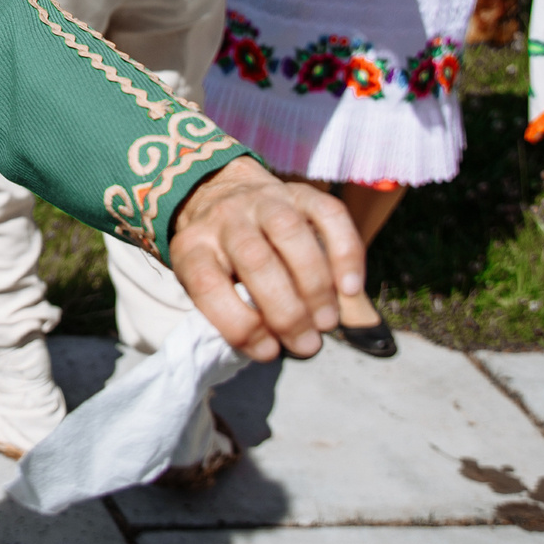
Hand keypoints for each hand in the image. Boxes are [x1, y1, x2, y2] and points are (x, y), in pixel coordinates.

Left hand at [169, 156, 364, 361]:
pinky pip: (328, 213)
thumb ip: (234, 312)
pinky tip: (350, 289)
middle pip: (254, 259)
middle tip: (307, 344)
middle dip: (286, 311)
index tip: (268, 351)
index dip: (238, 323)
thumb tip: (272, 348)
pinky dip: (345, 252)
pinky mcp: (299, 192)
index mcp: (192, 247)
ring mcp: (262, 201)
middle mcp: (224, 218)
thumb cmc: (222, 258)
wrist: (224, 193)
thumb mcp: (210, 284)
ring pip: (288, 232)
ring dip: (314, 284)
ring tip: (327, 323)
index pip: (206, 283)